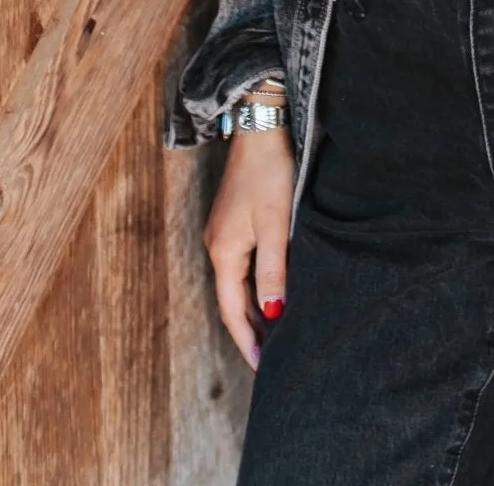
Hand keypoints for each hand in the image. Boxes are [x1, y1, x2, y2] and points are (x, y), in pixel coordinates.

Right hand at [204, 125, 294, 369]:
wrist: (260, 125)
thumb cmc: (270, 172)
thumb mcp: (276, 223)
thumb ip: (273, 270)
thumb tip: (270, 313)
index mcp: (224, 252)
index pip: (233, 310)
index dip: (248, 340)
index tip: (263, 368)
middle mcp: (217, 246)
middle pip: (231, 300)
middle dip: (249, 330)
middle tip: (270, 359)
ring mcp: (223, 233)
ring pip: (236, 283)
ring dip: (252, 308)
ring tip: (273, 333)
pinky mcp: (233, 221)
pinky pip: (241, 265)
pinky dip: (253, 285)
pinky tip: (270, 290)